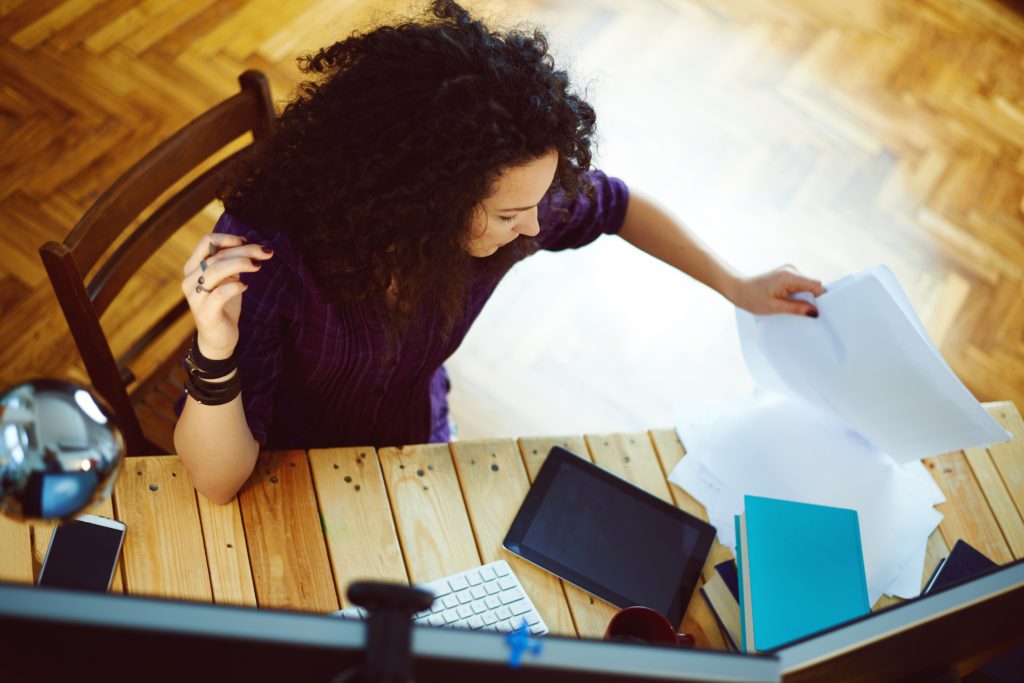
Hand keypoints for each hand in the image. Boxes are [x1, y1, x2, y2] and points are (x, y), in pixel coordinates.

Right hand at [181, 233, 273, 358]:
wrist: (218, 338)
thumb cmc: (224, 304)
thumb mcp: (227, 279)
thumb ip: (231, 262)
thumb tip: (248, 244)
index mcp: (193, 267)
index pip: (206, 242)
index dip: (228, 238)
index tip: (247, 241)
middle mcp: (190, 280)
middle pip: (216, 255)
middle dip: (244, 250)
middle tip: (266, 252)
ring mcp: (195, 297)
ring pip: (215, 271)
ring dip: (239, 264)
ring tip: (257, 266)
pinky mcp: (205, 313)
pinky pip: (218, 294)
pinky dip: (234, 286)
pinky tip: (246, 286)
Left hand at [731, 266, 825, 316]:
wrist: (738, 289)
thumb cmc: (752, 298)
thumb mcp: (775, 307)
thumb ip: (797, 309)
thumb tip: (815, 313)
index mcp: (789, 276)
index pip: (816, 285)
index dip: (820, 298)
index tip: (819, 311)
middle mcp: (791, 270)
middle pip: (813, 285)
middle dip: (812, 300)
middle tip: (806, 314)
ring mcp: (789, 271)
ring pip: (807, 286)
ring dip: (804, 298)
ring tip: (793, 308)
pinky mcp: (787, 275)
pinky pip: (800, 286)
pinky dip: (799, 295)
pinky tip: (790, 303)